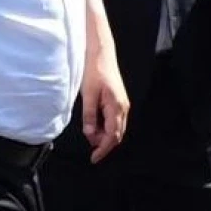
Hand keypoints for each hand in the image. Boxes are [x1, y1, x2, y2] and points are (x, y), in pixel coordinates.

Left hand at [81, 42, 129, 163]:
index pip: (112, 136)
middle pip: (116, 134)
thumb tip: (89, 134)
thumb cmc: (95, 70)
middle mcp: (123, 107)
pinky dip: (105, 125)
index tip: (94, 158)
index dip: (103, 149)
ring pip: (116, 128)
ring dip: (103, 133)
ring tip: (89, 128)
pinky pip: (114, 120)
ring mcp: (122, 103)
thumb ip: (89, 115)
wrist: (101, 52)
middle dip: (102, 142)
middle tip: (88, 139)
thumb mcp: (88, 93)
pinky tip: (94, 120)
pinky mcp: (118, 100)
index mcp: (116, 107)